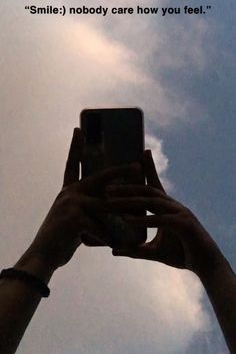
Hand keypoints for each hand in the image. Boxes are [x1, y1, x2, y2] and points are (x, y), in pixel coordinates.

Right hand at [27, 128, 140, 271]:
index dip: (76, 147)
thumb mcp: (76, 217)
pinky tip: (115, 246)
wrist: (44, 255)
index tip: (79, 130)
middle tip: (137, 165)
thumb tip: (112, 205)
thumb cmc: (62, 237)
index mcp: (69, 190)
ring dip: (122, 214)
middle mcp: (69, 193)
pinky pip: (99, 226)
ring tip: (138, 218)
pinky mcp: (74, 218)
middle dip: (120, 171)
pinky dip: (109, 238)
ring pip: (105, 206)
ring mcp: (71, 203)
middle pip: (99, 177)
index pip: (73, 164)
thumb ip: (90, 209)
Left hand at [108, 151, 221, 277]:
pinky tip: (127, 220)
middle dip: (127, 188)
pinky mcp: (184, 225)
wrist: (206, 265)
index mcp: (168, 208)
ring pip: (152, 202)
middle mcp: (173, 206)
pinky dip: (143, 219)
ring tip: (111, 201)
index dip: (148, 169)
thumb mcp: (154, 252)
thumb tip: (114, 250)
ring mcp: (180, 213)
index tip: (140, 154)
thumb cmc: (183, 254)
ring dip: (130, 200)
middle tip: (107, 188)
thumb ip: (135, 250)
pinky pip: (160, 219)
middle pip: (147, 191)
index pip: (154, 186)